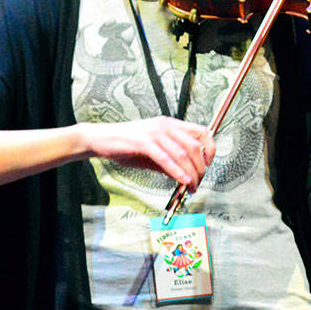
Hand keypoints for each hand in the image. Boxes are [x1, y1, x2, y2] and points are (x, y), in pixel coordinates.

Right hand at [83, 117, 214, 190]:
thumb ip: (171, 160)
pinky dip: (178, 171)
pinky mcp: (144, 143)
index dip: (210, 148)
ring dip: (191, 172)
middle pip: (195, 146)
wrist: (100, 138)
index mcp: (170, 124)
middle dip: (201, 167)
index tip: (209, 163)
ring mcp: (155, 133)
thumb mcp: (154, 151)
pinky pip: (166, 159)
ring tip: (192, 186)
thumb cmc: (126, 145)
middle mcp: (166, 126)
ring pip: (183, 153)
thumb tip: (187, 175)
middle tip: (200, 181)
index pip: (201, 131)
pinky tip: (183, 180)